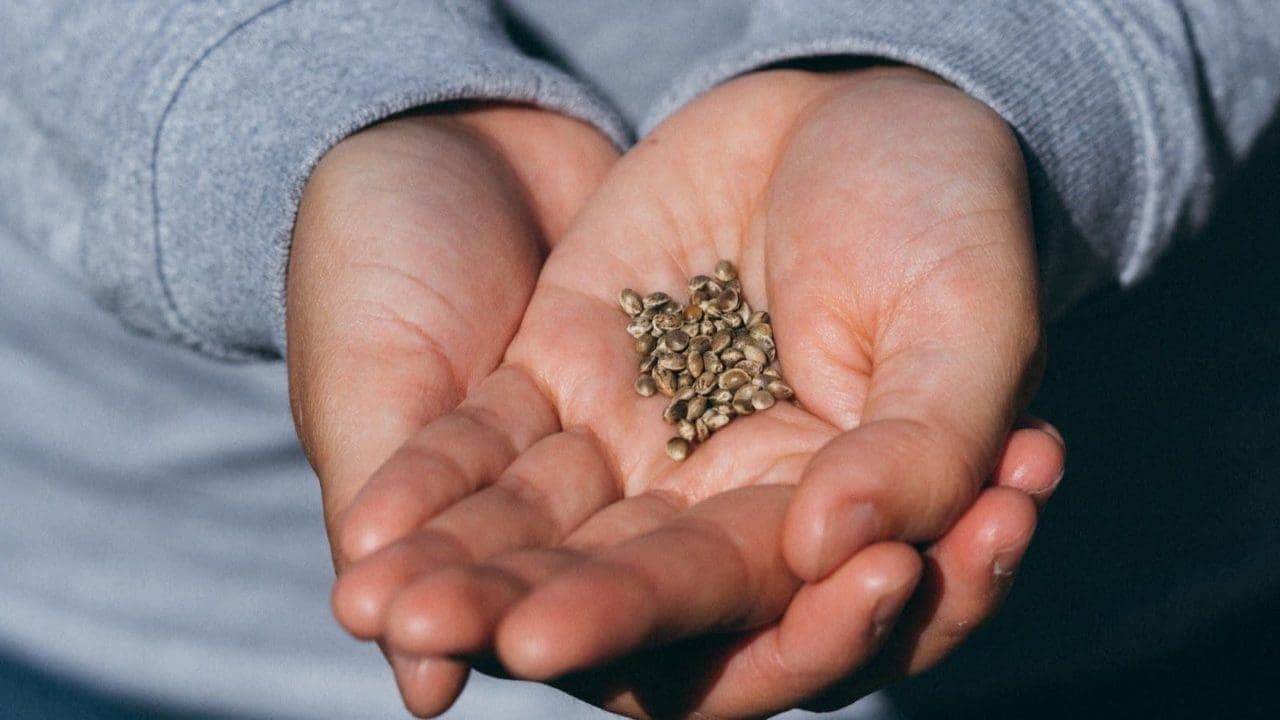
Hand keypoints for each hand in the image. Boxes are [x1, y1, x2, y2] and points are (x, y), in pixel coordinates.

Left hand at [334, 66, 1046, 715]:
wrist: (855, 103)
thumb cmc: (947, 213)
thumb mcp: (971, 319)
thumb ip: (927, 445)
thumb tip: (831, 549)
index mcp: (838, 522)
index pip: (790, 610)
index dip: (745, 630)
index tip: (672, 617)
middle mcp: (726, 509)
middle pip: (650, 601)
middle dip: (583, 623)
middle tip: (515, 640)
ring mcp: (639, 448)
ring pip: (548, 542)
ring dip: (476, 581)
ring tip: (400, 609)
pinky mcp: (563, 375)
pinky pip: (487, 448)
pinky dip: (433, 486)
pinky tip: (373, 535)